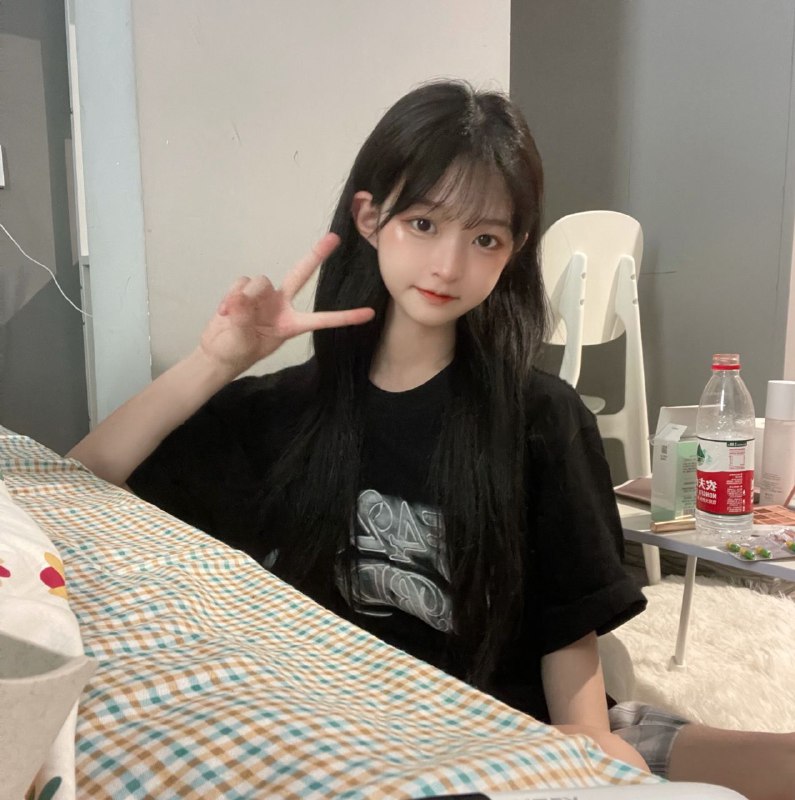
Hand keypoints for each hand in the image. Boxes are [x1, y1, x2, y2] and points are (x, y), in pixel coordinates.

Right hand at [199, 233, 374, 374]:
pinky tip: (224, 311)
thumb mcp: (244, 342)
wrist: (217, 352)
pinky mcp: (245, 291)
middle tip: (335, 238)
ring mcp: (263, 296)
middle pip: (301, 274)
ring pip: (260, 280)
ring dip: (246, 294)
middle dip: (316, 255)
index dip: (345, 317)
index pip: (322, 319)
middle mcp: (281, 305)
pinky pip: (241, 283)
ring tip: (231, 314)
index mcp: (291, 324)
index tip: (369, 314)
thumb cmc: (237, 352)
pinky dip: (231, 296)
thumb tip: (240, 298)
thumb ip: (243, 318)